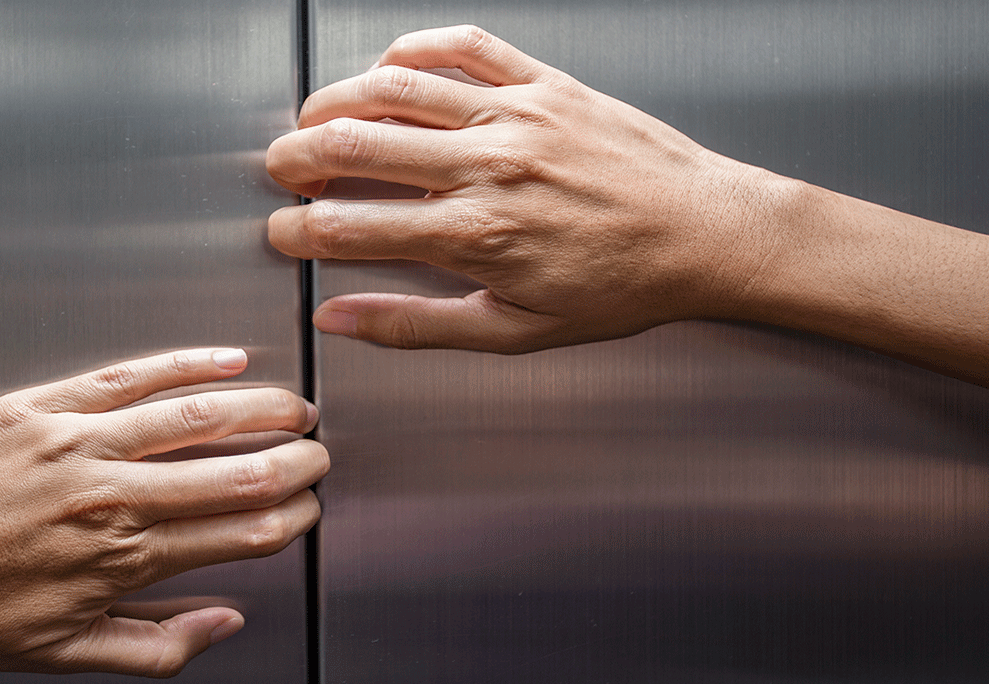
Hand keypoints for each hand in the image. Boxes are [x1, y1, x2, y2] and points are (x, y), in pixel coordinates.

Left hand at [0, 348, 326, 676]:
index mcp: (124, 561)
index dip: (290, 518)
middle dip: (295, 462)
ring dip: (262, 408)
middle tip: (317, 456)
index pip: (241, 532)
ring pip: (198, 415)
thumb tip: (226, 624)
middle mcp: (113, 498)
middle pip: (238, 470)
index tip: (308, 510)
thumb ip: (156, 644)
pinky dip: (186, 364)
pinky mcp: (42, 406)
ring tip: (295, 406)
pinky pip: (131, 376)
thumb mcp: (61, 655)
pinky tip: (223, 359)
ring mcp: (78, 445)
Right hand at [267, 25, 797, 352]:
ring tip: (313, 120)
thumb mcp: (516, 332)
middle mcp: (489, 166)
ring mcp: (516, 115)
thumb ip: (418, 325)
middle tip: (281, 172)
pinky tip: (389, 67)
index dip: (299, 233)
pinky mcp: (546, 83)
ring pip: (397, 89)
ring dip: (337, 101)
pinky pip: (465, 47)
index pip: (351, 228)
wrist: (707, 235)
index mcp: (476, 235)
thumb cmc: (622, 286)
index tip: (283, 236)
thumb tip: (342, 320)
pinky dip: (414, 48)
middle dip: (297, 159)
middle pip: (356, 147)